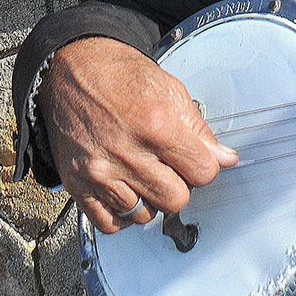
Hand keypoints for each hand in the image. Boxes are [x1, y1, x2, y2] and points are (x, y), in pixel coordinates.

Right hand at [36, 37, 238, 233]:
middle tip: (172, 168)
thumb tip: (225, 159)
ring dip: (151, 199)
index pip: (202, 173)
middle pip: (175, 199)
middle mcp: (127, 153)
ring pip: (144, 215)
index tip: (199, 161)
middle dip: (181, 185)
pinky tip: (128, 193)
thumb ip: (199, 131)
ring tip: (146, 175)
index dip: (206, 167)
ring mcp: (99, 172)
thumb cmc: (120, 76)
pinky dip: (123, 215)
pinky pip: (109, 223)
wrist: (70, 72)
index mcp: (156, 126)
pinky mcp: (77, 185)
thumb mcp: (171, 91)